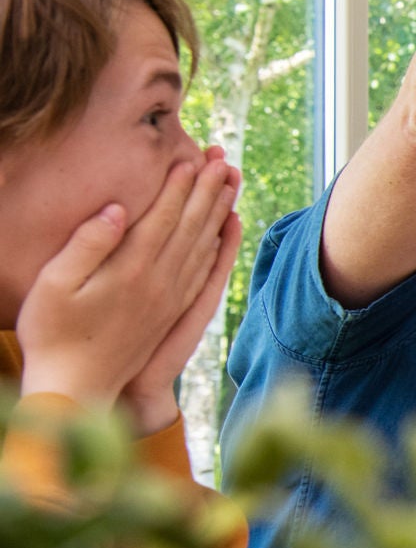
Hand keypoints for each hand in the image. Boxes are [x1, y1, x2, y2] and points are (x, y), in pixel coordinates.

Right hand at [16, 152, 239, 413]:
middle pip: (192, 227)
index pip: (164, 219)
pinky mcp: (173, 315)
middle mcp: (160, 284)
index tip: (192, 159)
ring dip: (220, 211)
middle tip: (222, 157)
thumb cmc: (52, 336)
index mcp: (131, 272)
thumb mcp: (54, 287)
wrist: (76, 390)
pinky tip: (228, 230)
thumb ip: (86, 245)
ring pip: (205, 246)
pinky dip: (221, 248)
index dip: (179, 188)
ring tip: (232, 181)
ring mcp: (171, 300)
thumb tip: (114, 210)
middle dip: (208, 190)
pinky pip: (205, 274)